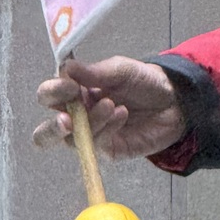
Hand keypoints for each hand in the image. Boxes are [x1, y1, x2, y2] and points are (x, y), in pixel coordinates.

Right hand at [34, 57, 187, 158]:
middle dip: (53, 127)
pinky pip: (97, 144)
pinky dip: (107, 128)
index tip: (70, 86)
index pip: (48, 97)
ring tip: (112, 105)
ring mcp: (92, 136)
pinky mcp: (108, 151)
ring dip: (91, 122)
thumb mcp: (119, 70)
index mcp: (75, 93)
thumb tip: (65, 68)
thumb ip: (93, 73)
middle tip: (68, 120)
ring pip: (72, 141)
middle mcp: (78, 117)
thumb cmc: (144, 82)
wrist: (174, 101)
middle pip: (46, 133)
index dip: (53, 92)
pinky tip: (122, 114)